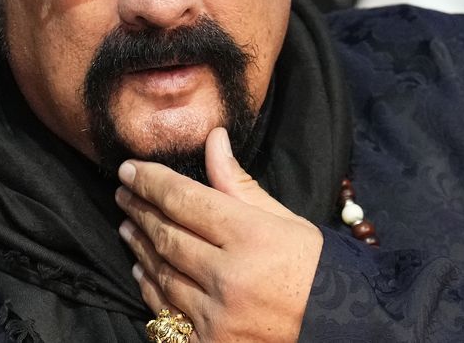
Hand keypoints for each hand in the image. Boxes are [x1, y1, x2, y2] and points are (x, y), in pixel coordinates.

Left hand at [117, 127, 322, 341]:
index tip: (129, 168)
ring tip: (128, 224)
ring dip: (139, 246)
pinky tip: (141, 271)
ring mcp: (217, 316)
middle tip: (123, 191)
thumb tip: (214, 140)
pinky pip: (166, 313)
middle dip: (139, 208)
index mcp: (252, 237)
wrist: (340, 330)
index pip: (185, 200)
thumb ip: (239, 184)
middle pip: (167, 235)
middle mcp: (230, 277)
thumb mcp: (285, 220)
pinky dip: (150, 289)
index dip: (152, 181)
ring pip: (161, 273)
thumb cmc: (316, 269)